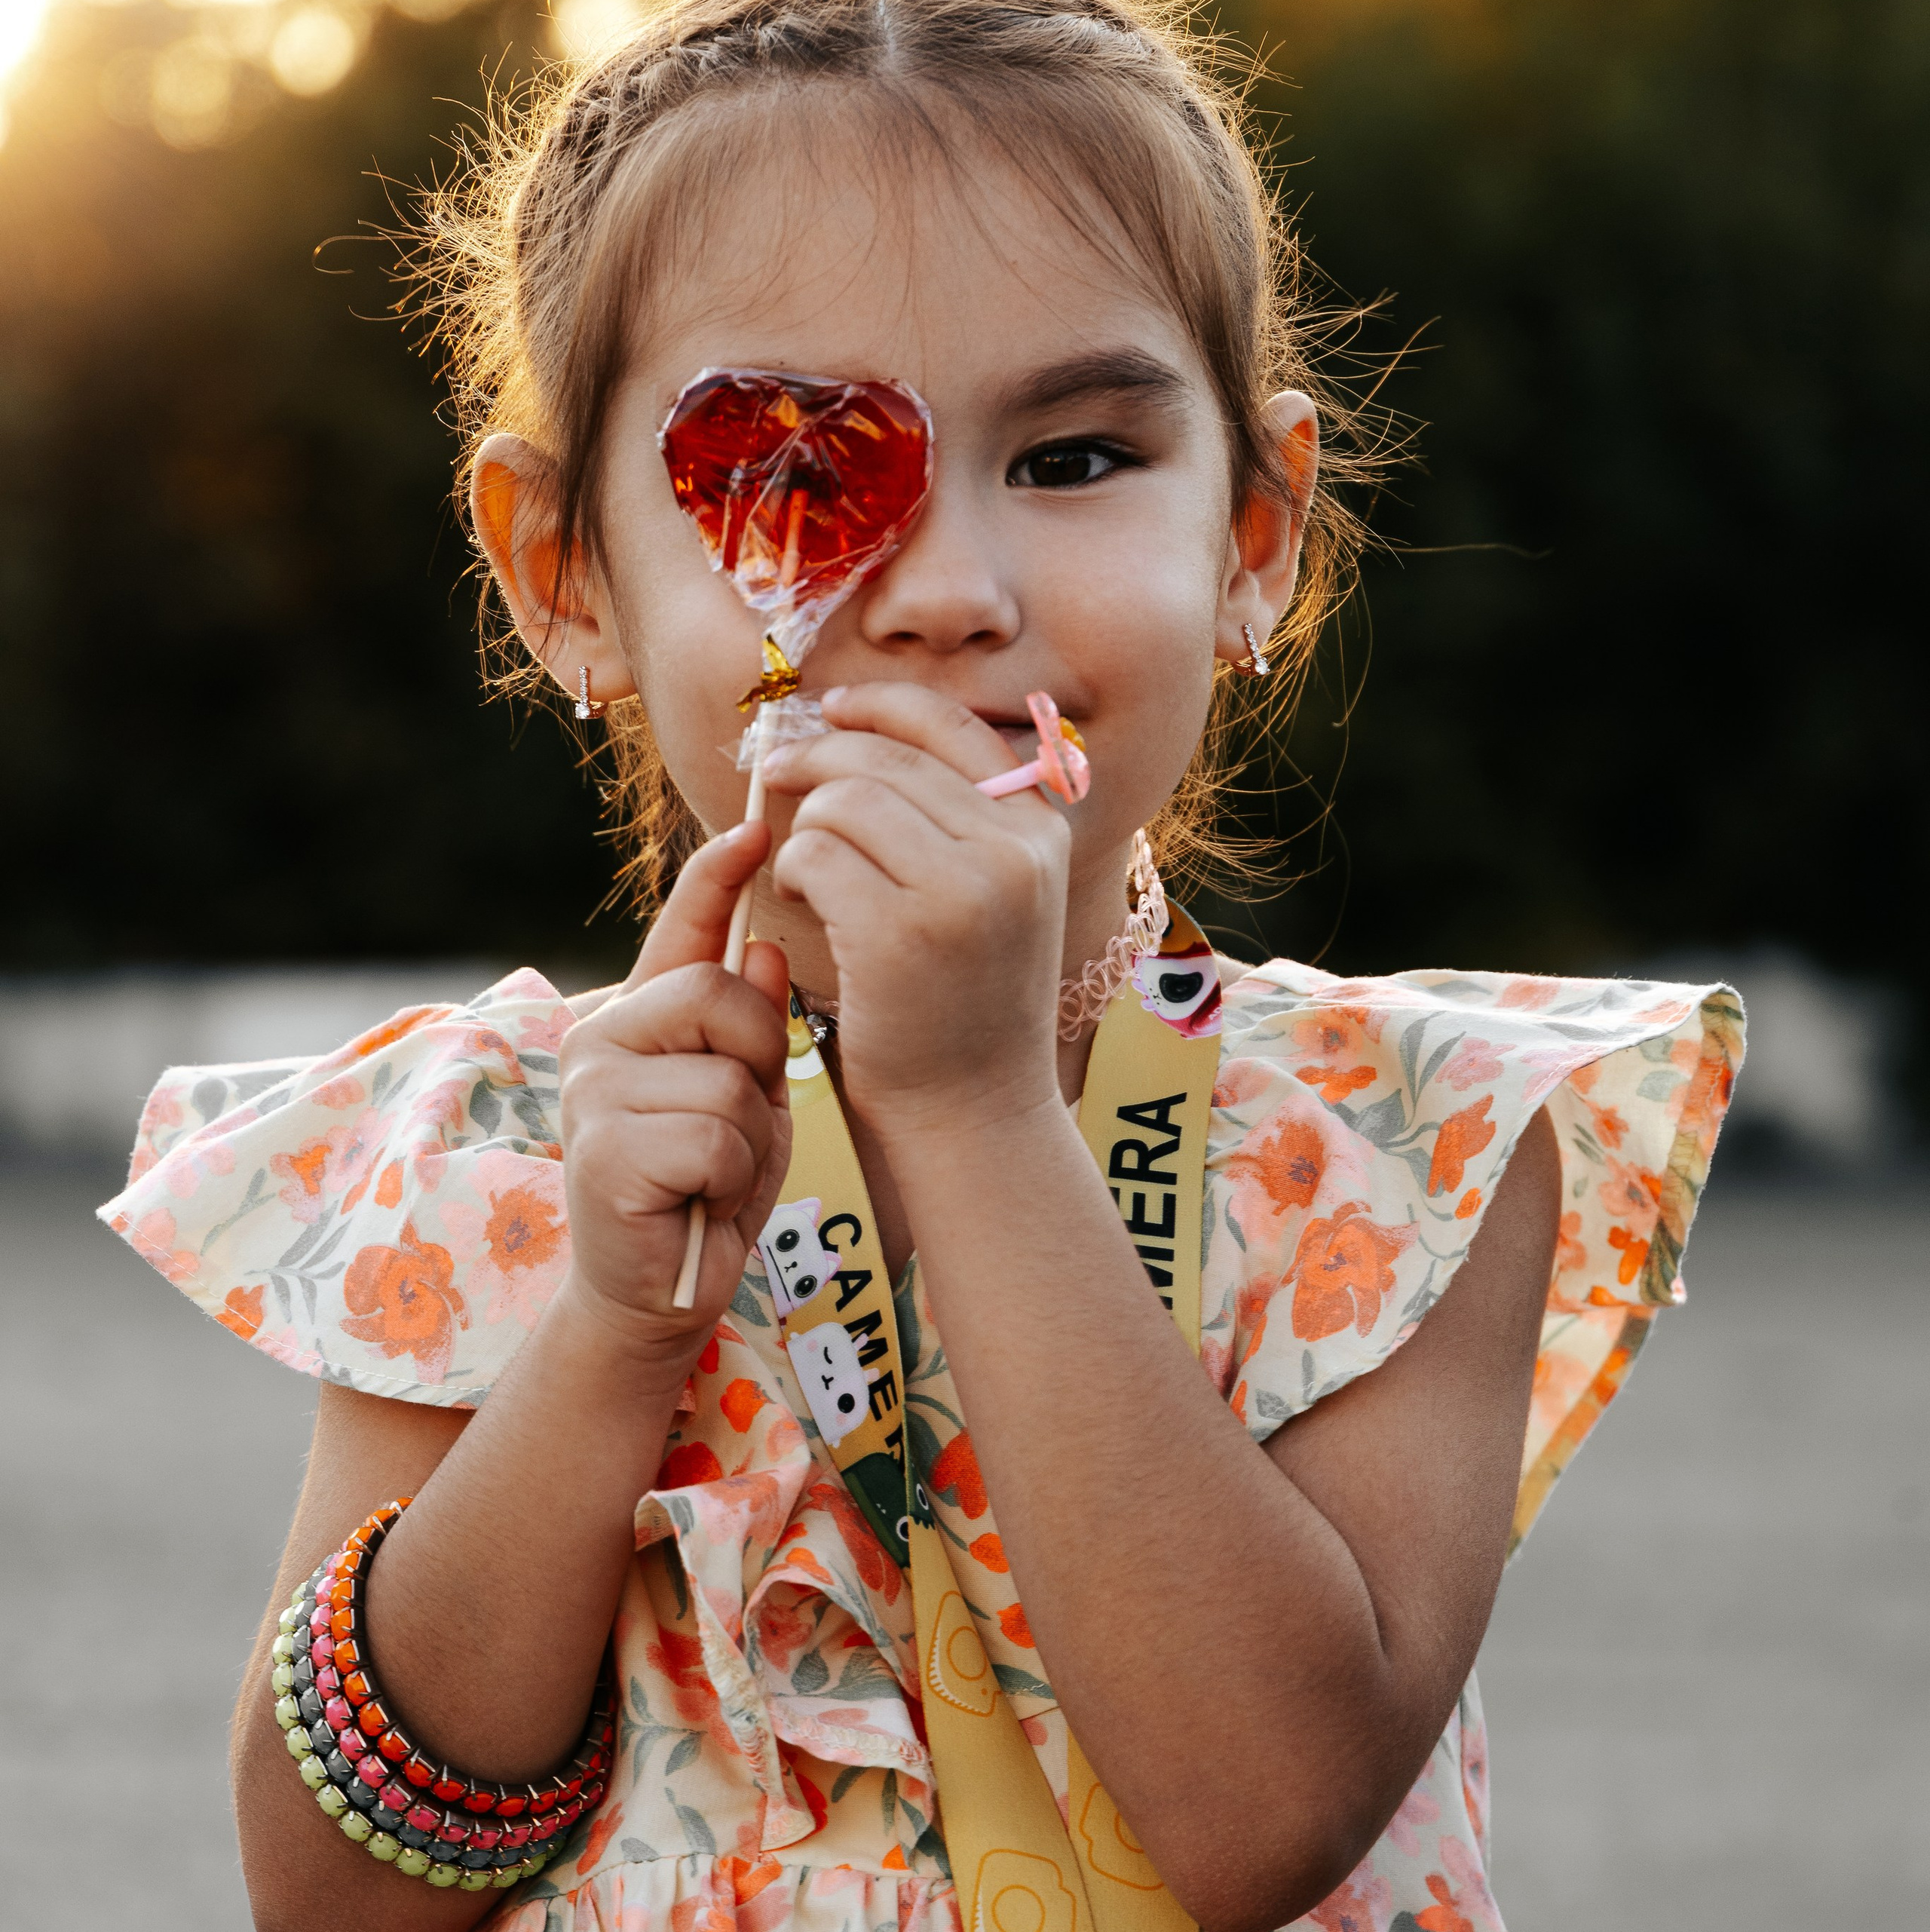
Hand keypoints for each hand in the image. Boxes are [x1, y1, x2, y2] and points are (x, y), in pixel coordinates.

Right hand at [556, 822, 791, 1359]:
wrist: (659, 1292)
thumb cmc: (710, 1187)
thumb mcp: (750, 1096)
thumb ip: (750, 1029)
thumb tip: (760, 951)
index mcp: (640, 1013)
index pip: (682, 927)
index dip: (716, 876)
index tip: (754, 826)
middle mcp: (601, 1037)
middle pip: (718, 993)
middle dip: (758, 1059)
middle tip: (736, 1124)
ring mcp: (593, 1091)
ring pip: (726, 1077)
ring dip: (747, 1137)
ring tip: (713, 1174)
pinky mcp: (601, 1150)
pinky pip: (713, 1138)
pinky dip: (728, 1179)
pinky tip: (695, 1203)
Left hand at [760, 681, 1068, 1137]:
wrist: (974, 1112)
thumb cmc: (966, 1003)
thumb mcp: (998, 896)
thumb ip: (963, 818)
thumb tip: (869, 725)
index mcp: (1042, 829)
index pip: (951, 724)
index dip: (881, 705)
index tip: (832, 710)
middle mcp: (1014, 851)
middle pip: (882, 758)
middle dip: (815, 763)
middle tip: (774, 783)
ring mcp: (961, 891)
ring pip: (842, 801)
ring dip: (804, 831)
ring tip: (808, 878)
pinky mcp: (900, 932)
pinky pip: (815, 854)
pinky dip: (793, 872)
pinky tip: (803, 906)